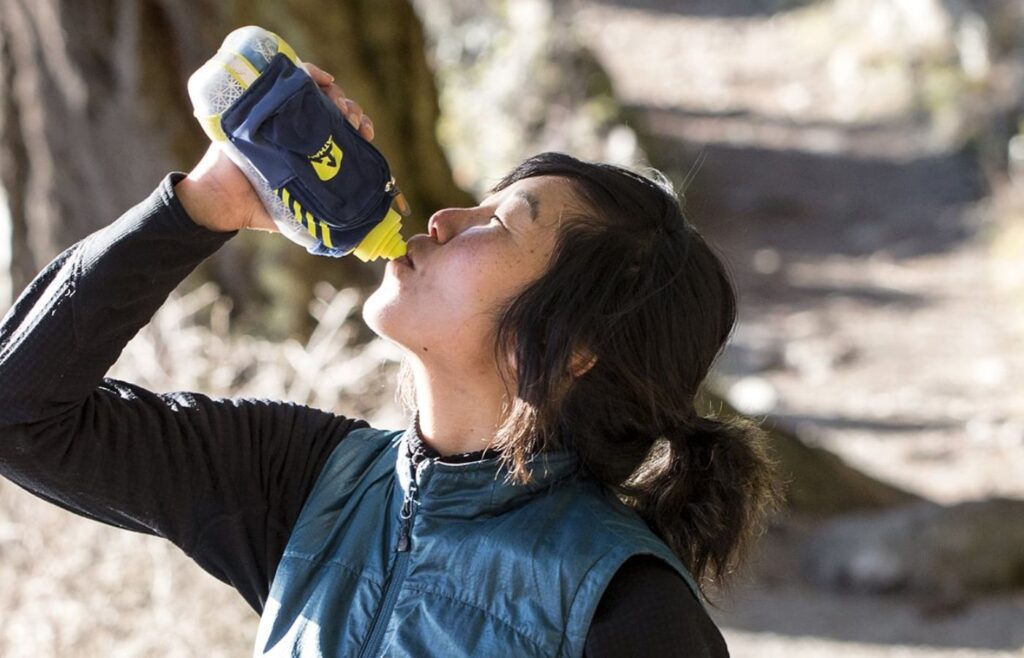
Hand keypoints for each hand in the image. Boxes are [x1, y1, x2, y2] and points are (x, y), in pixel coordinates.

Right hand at [176, 62, 373, 232]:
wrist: (221, 202)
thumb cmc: (256, 208)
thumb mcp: (298, 216)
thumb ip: (322, 222)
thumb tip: (355, 239)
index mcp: (310, 151)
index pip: (343, 132)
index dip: (360, 130)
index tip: (367, 136)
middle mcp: (297, 130)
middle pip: (334, 108)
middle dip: (353, 113)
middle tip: (356, 124)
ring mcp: (280, 113)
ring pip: (318, 91)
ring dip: (337, 95)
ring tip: (342, 108)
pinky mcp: (262, 102)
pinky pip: (288, 77)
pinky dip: (310, 73)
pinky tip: (325, 81)